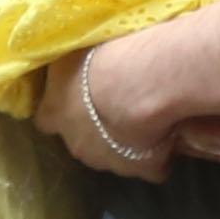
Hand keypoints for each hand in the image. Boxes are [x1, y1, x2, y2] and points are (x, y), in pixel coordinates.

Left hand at [43, 19, 219, 178]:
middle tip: (119, 107)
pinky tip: (172, 140)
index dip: (62, 110)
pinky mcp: (142, 168)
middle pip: (81, 141)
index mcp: (55, 112)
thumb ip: (67, 64)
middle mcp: (75, 142)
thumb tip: (69, 61)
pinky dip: (159, 157)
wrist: (140, 83)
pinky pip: (151, 167)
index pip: (48, 119)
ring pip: (115, 156)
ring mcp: (108, 160)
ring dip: (127, 142)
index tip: (77, 98)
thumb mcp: (73, 50)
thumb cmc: (103, 56)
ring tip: (149, 120)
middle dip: (96, 130)